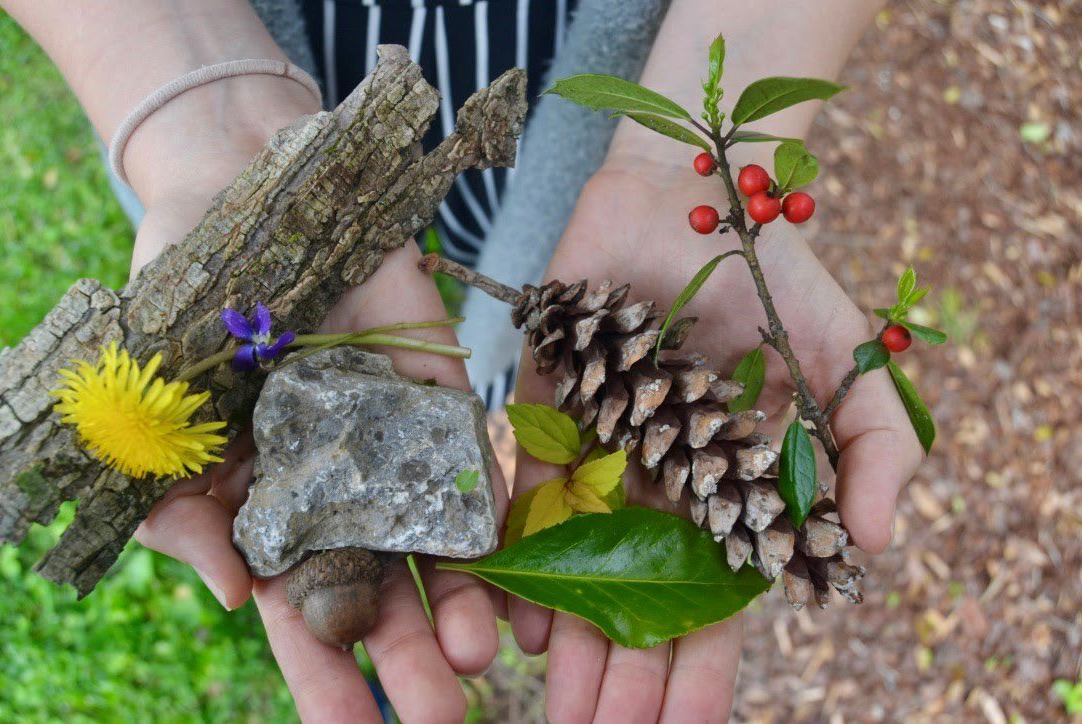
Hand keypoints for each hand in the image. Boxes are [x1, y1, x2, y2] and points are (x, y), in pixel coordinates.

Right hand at [127, 88, 508, 722]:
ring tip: (487, 659)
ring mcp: (398, 447)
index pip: (300, 614)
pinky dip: (502, 513)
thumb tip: (230, 598)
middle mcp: (344, 492)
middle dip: (410, 657)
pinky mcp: (443, 396)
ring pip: (441, 543)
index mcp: (273, 513)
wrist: (234, 203)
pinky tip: (525, 564)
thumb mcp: (156, 418)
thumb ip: (186, 512)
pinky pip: (480, 460)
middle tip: (442, 716)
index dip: (322, 677)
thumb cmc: (176, 316)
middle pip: (386, 591)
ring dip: (465, 603)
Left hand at [508, 154, 924, 721]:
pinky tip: (518, 614)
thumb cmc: (775, 270)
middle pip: (638, 598)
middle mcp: (657, 481)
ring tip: (556, 699)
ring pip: (578, 562)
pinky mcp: (543, 407)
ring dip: (570, 633)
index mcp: (726, 487)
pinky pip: (526, 491)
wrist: (691, 190)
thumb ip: (874, 444)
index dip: (702, 668)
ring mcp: (597, 450)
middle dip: (624, 671)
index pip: (715, 600)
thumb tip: (873, 548)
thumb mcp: (846, 355)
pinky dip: (521, 551)